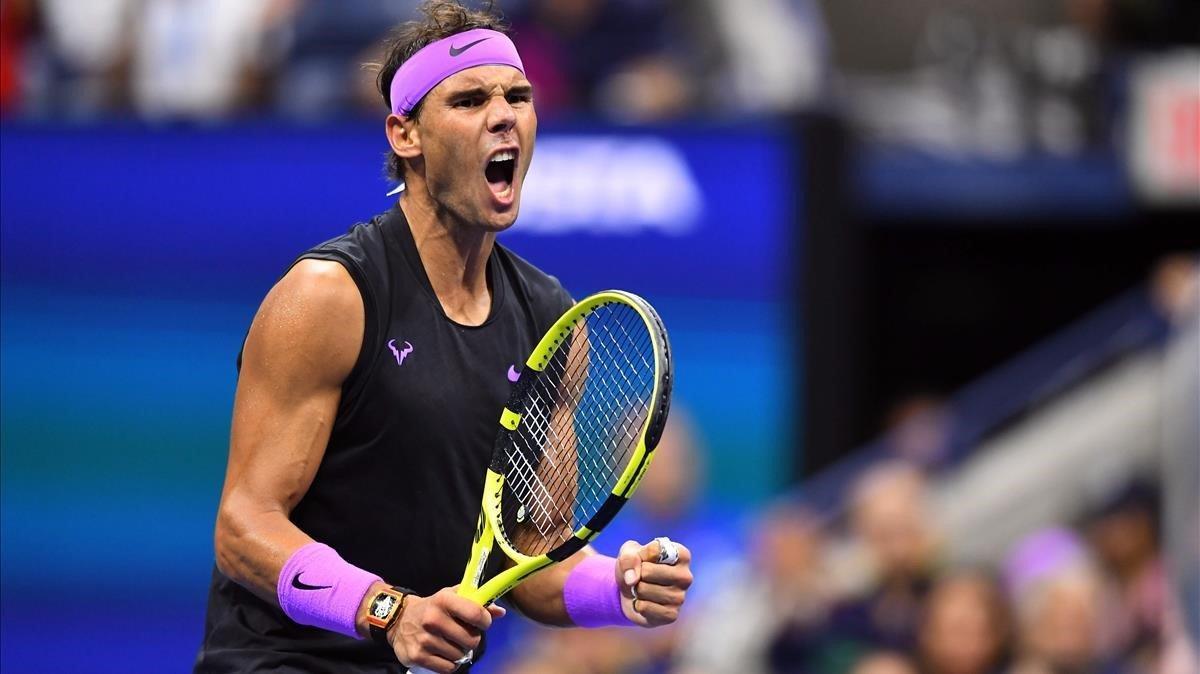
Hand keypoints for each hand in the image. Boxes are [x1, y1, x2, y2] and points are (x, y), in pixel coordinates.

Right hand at [388, 587, 504, 672]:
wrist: (398, 619)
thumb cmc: (433, 607)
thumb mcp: (452, 597)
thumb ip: (477, 602)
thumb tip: (500, 612)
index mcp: (444, 600)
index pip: (476, 614)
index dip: (485, 621)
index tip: (482, 622)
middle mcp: (433, 619)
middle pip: (472, 640)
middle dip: (472, 639)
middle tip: (463, 634)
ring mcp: (425, 640)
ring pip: (460, 656)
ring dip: (459, 651)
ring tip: (450, 642)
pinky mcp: (418, 657)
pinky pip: (448, 668)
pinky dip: (450, 663)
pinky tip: (443, 653)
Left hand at [616, 538, 692, 626]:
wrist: (632, 591)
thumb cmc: (636, 566)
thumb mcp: (628, 552)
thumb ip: (628, 557)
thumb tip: (632, 580)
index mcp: (681, 555)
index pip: (653, 550)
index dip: (640, 554)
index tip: (644, 559)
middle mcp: (685, 576)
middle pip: (647, 571)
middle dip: (637, 574)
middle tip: (642, 577)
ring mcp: (680, 597)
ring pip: (643, 590)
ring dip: (637, 590)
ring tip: (643, 590)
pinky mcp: (672, 615)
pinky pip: (644, 608)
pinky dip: (638, 605)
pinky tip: (645, 602)